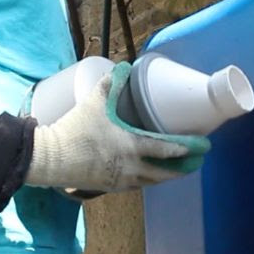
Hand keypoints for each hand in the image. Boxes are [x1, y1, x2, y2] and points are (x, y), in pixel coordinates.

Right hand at [27, 62, 209, 192]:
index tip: (203, 145)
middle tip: (198, 161)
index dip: (186, 148)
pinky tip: (152, 176)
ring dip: (168, 176)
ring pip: (152, 181)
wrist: (51, 158)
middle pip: (165, 172)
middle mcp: (131, 167)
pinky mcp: (110, 186)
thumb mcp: (94, 101)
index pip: (166, 149)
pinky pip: (137, 185)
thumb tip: (125, 66)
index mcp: (131, 146)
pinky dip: (149, 180)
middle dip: (184, 167)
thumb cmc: (75, 128)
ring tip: (180, 169)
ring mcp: (121, 180)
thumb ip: (112, 82)